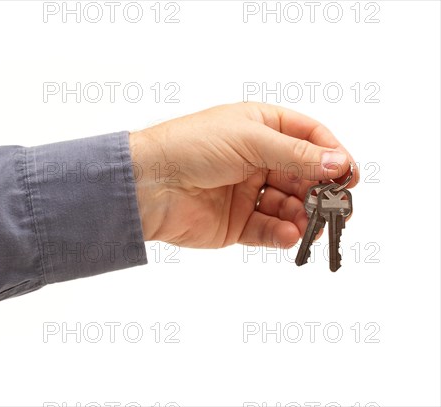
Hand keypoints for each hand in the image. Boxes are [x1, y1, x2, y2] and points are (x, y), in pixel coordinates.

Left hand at [129, 102, 358, 247]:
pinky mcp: (236, 223)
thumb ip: (296, 154)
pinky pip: (268, 230)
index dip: (332, 154)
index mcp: (259, 128)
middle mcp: (256, 159)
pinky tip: (289, 234)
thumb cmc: (190, 147)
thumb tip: (339, 162)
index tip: (349, 175)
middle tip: (338, 207)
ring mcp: (246, 192)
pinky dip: (282, 233)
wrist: (147, 184)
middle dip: (321, 191)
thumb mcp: (249, 140)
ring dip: (304, 215)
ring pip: (289, 206)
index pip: (308, 138)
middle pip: (303, 176)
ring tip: (312, 224)